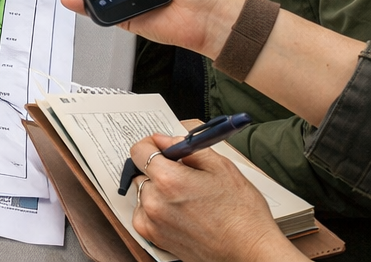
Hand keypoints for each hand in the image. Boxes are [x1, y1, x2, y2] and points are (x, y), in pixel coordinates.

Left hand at [127, 134, 295, 261]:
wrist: (251, 251)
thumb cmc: (243, 215)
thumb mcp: (222, 168)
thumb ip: (187, 148)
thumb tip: (165, 140)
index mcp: (169, 180)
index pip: (139, 150)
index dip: (150, 144)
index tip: (159, 147)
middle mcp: (155, 201)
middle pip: (143, 173)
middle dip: (160, 170)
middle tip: (185, 177)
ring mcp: (153, 222)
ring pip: (144, 194)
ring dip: (157, 191)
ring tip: (187, 199)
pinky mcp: (155, 238)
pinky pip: (144, 214)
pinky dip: (155, 210)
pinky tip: (180, 212)